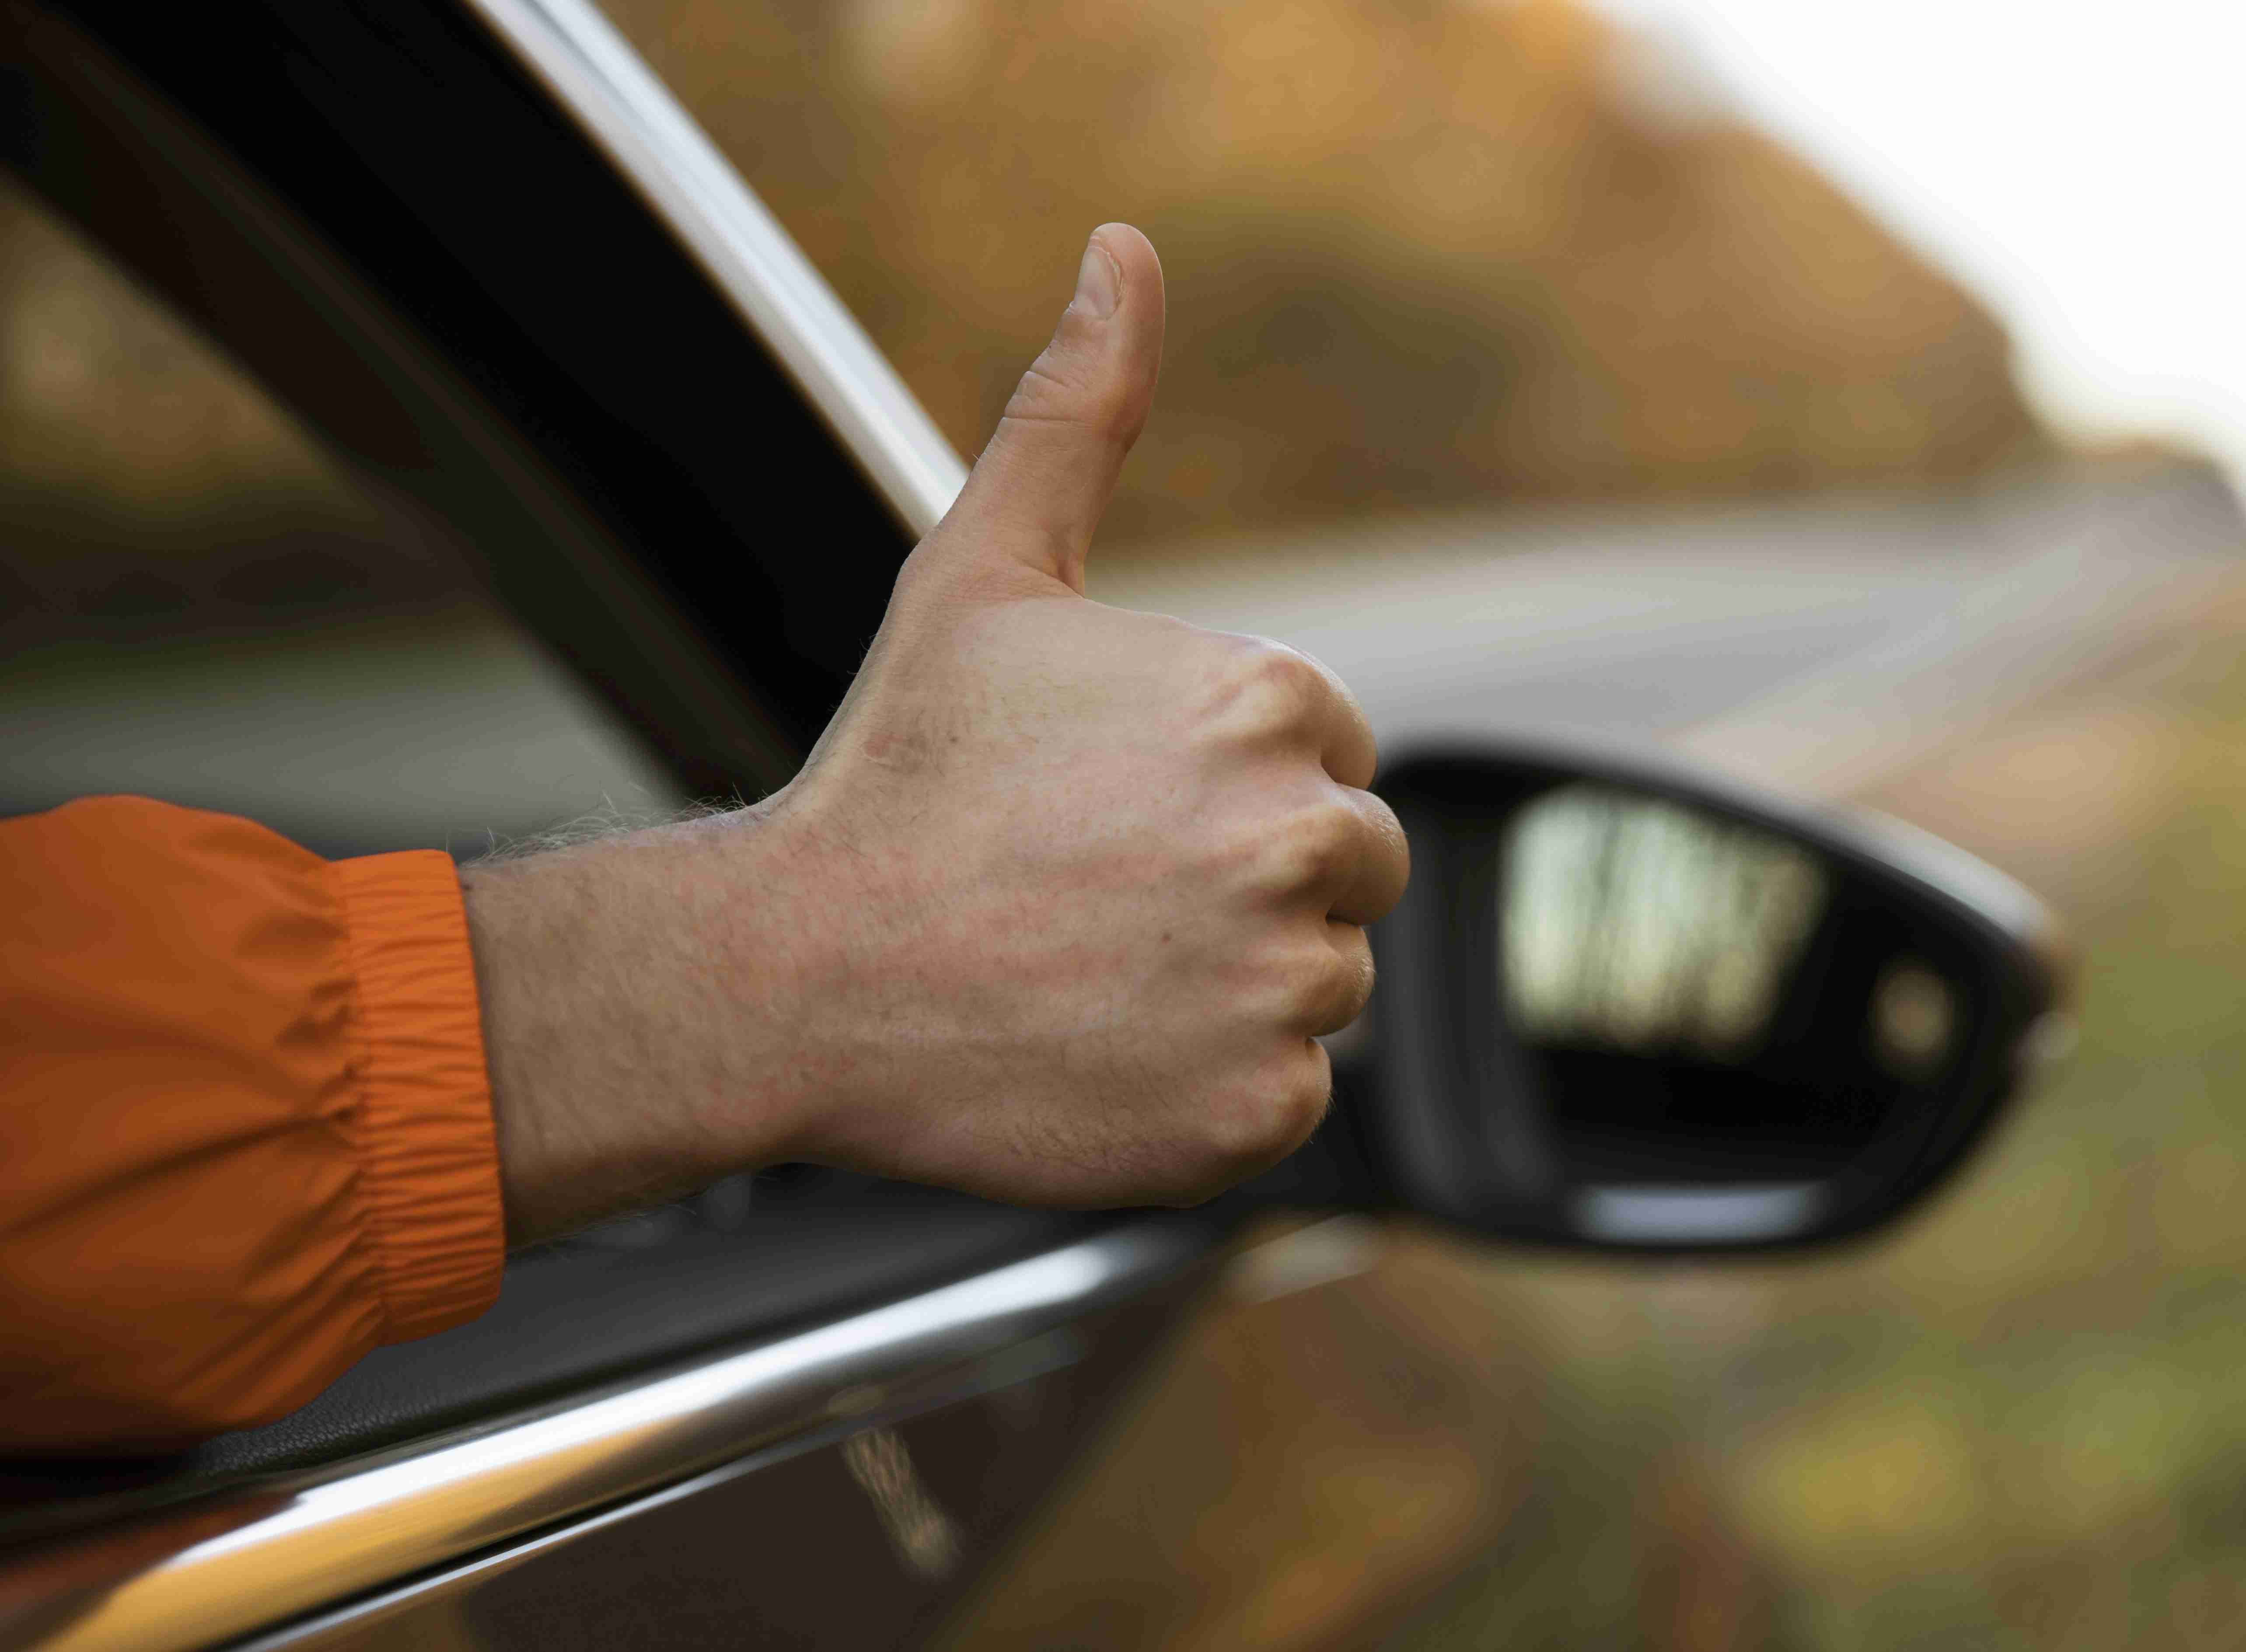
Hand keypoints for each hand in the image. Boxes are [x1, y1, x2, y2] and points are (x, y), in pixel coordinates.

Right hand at [463, 225, 1406, 1241]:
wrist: (797, 968)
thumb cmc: (900, 768)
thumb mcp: (988, 569)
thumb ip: (1081, 412)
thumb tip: (1123, 252)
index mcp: (1270, 704)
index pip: (1330, 757)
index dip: (1224, 785)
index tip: (1113, 810)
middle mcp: (1300, 839)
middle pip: (1349, 869)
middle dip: (1248, 879)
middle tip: (1102, 897)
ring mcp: (1284, 984)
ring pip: (1322, 981)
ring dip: (1230, 984)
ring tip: (1094, 971)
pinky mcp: (1259, 1112)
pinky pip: (1288, 1093)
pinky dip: (1210, 1088)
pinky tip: (1102, 1050)